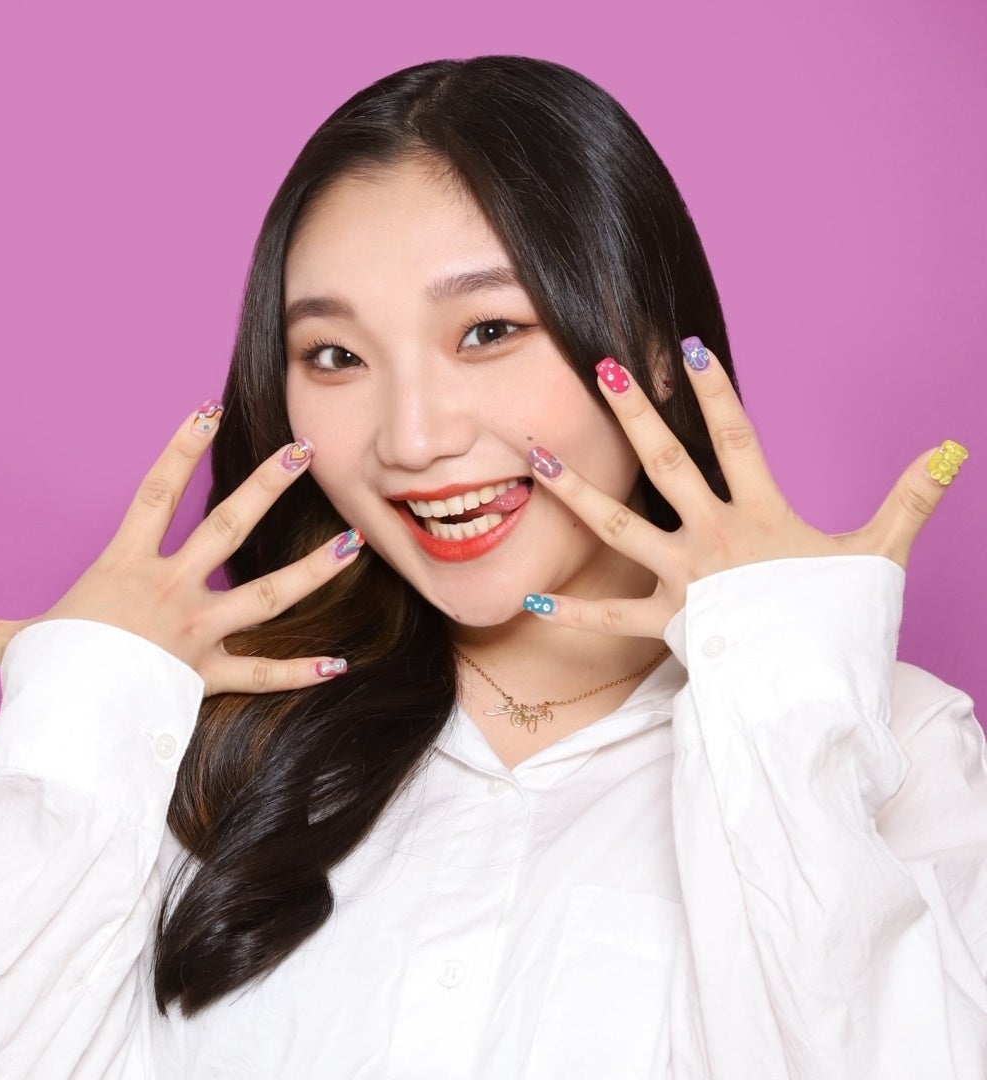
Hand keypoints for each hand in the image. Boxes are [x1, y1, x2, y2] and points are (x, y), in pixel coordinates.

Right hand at [0, 402, 362, 695]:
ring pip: (265, 594)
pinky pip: (264, 674)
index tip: (208, 409)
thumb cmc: (48, 677)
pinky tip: (339, 664)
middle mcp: (171, 590)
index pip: (156, 492)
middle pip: (226, 526)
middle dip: (266, 486)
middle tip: (304, 451)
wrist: (68, 727)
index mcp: (127, 568)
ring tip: (353, 543)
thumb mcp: (12, 643)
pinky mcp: (210, 675)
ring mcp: (198, 632)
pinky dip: (299, 671)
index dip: (180, 447)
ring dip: (310, 570)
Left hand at [524, 341, 967, 638]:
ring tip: (536, 458)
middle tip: (603, 369)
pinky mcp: (668, 623)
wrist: (816, 690)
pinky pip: (613, 619)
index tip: (691, 348)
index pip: (737, 439)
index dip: (716, 392)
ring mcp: (684, 580)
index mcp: (761, 516)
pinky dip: (574, 614)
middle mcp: (714, 539)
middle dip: (636, 416)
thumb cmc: (842, 623)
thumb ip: (908, 500)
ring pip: (620, 529)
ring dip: (577, 492)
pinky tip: (531, 602)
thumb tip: (949, 450)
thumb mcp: (879, 555)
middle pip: (668, 466)